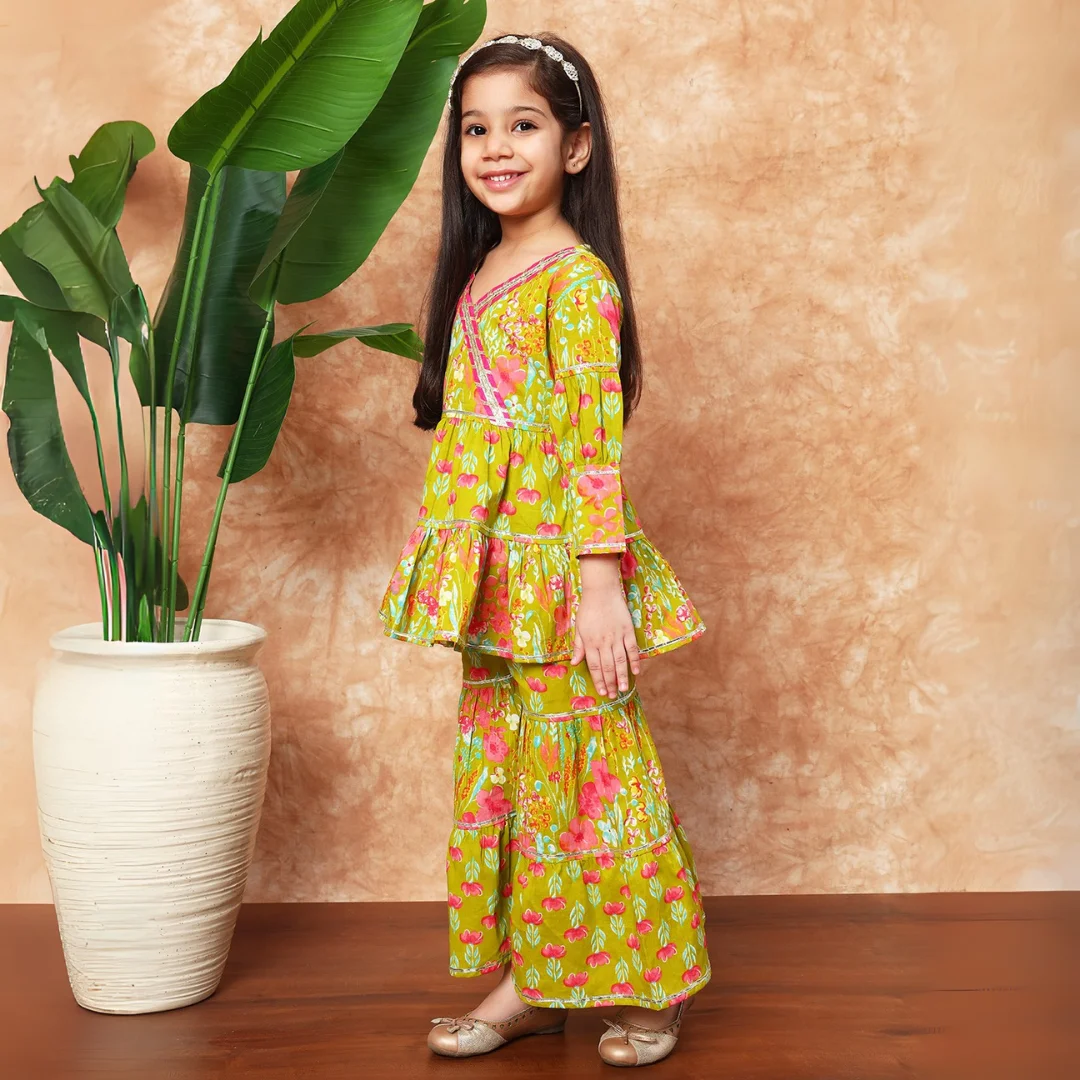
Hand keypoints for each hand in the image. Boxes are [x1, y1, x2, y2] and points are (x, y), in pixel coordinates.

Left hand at [571, 553, 640, 698]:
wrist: (601, 591)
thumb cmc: (588, 609)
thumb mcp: (578, 627)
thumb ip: (578, 646)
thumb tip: (574, 662)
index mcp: (590, 642)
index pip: (594, 666)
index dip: (598, 680)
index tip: (601, 692)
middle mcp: (603, 642)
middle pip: (607, 666)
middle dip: (609, 683)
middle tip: (612, 695)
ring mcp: (616, 636)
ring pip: (620, 661)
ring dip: (622, 676)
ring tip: (623, 689)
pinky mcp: (627, 630)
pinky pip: (632, 649)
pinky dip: (635, 660)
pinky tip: (636, 672)